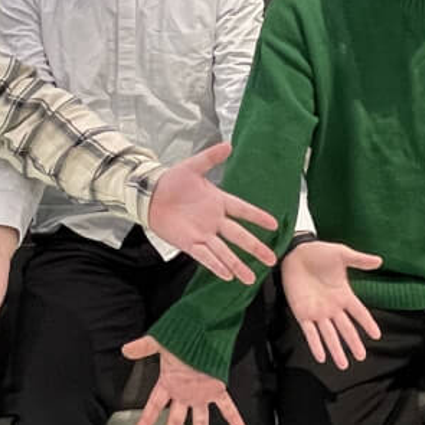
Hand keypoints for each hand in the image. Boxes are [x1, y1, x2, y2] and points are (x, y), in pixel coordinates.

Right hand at [123, 336, 246, 424]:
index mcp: (169, 382)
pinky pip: (227, 406)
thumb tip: (125, 349)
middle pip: (175, 422)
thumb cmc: (181, 333)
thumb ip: (143, 347)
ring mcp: (200, 392)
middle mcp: (184, 392)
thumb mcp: (159, 341)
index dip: (146, 421)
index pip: (154, 406)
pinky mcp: (216, 387)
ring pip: (200, 422)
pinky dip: (234, 418)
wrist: (203, 324)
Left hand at [148, 143, 277, 284]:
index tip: (274, 224)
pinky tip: (228, 275)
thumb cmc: (171, 181)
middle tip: (272, 258)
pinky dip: (216, 265)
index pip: (243, 210)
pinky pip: (205, 256)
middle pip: (239, 236)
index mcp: (218, 201)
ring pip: (225, 251)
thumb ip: (210, 157)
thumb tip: (228, 145)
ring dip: (237, 264)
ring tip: (251, 279)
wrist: (150, 195)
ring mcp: (203, 233)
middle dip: (255, 247)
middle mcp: (214, 220)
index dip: (257, 217)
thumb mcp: (192, 166)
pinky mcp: (189, 243)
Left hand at [281, 240, 381, 368]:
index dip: (368, 323)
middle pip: (346, 328)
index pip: (359, 312)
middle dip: (353, 343)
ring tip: (343, 365)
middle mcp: (332, 307)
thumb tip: (379, 261)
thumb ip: (359, 260)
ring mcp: (318, 312)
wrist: (294, 253)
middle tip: (362, 357)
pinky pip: (310, 332)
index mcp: (344, 294)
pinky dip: (315, 344)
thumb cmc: (318, 252)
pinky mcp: (302, 314)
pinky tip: (321, 356)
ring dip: (335, 349)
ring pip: (329, 335)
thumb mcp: (341, 254)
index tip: (377, 335)